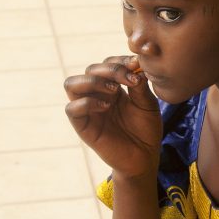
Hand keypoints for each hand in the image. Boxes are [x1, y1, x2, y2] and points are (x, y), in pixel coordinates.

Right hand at [64, 56, 161, 176]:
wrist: (145, 157)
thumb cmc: (146, 129)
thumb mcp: (147, 103)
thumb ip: (139, 85)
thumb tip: (136, 65)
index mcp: (113, 86)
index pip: (107, 63)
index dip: (121, 61)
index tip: (138, 65)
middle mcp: (97, 95)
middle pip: (90, 70)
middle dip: (110, 69)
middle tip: (129, 78)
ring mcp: (88, 110)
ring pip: (72, 84)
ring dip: (93, 82)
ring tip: (114, 90)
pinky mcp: (83, 126)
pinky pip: (72, 109)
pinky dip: (87, 103)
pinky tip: (107, 106)